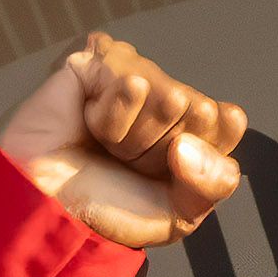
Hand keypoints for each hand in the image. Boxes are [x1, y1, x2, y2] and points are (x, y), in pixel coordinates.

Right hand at [0, 32, 245, 249]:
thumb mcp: (178, 215)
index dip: (207, 147)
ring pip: (168, 96)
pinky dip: (114, 117)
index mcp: (187, 131)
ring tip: (105, 147)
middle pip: (198, 111)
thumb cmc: (107, 211)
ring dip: (136, 138)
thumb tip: (192, 144)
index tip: (174, 165)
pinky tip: (88, 125)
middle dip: (162, 152)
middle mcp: (162, 98)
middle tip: (126, 163)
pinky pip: (130, 80)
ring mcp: (128, 77)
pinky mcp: (95, 61)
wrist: (50, 211)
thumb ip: (212, 184)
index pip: (228, 120)